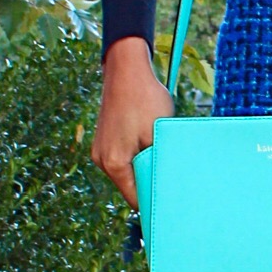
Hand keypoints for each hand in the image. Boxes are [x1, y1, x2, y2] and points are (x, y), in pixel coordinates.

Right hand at [92, 35, 174, 209]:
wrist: (126, 69)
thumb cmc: (146, 99)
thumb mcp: (160, 135)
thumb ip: (160, 163)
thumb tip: (169, 186)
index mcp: (115, 164)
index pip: (135, 199)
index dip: (154, 202)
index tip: (172, 202)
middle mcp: (102, 161)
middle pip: (130, 187)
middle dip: (149, 183)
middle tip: (171, 176)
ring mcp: (100, 150)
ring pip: (127, 172)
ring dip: (143, 167)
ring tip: (159, 153)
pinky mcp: (102, 140)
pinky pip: (122, 158)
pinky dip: (136, 155)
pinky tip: (147, 142)